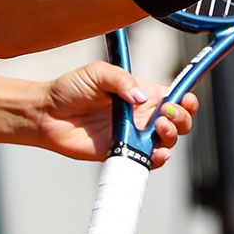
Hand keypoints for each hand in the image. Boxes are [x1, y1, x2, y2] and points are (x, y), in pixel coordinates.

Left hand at [30, 63, 198, 164]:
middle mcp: (142, 116)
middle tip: (164, 114)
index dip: (186, 99)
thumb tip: (142, 98)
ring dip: (171, 135)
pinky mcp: (122, 154)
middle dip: (181, 118)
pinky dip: (158, 159)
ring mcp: (133, 137)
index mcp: (142, 95)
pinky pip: (147, 160)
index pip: (174, 97)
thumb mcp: (98, 73)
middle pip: (178, 121)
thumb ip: (122, 81)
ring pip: (168, 141)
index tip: (185, 98)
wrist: (46, 114)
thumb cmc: (71, 89)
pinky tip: (156, 152)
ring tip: (157, 128)